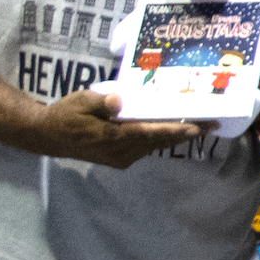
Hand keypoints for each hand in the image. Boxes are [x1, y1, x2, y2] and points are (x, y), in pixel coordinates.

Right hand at [43, 89, 202, 168]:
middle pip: (158, 141)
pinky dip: (160, 139)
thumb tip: (118, 101)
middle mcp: (120, 151)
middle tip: (212, 124)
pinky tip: (174, 130)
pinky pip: (145, 148)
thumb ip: (100, 101)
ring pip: (154, 146)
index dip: (173, 131)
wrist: (48, 136)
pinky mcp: (120, 158)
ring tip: (200, 126)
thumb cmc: (65, 115)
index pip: (149, 134)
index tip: (195, 128)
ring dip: (175, 137)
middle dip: (185, 133)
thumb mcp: (79, 102)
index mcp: (111, 137)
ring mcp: (120, 157)